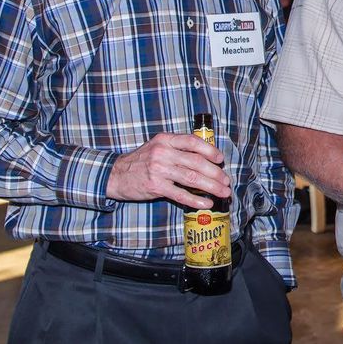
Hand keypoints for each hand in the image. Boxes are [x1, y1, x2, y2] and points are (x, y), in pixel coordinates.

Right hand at [106, 132, 230, 207]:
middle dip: (215, 172)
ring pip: (192, 178)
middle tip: (226, 180)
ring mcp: (159, 170)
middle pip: (196, 162)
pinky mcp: (155, 187)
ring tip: (223, 192)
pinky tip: (206, 203)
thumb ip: (178, 148)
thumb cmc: (142, 160)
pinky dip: (196, 200)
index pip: (193, 142)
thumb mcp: (157, 146)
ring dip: (211, 186)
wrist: (116, 175)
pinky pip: (180, 195)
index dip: (210, 150)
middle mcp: (163, 153)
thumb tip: (206, 156)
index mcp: (166, 140)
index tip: (220, 159)